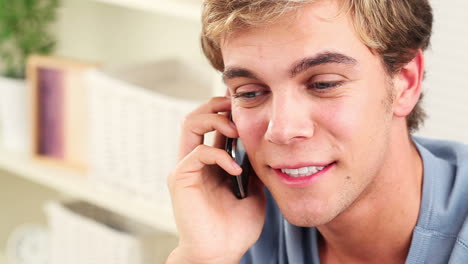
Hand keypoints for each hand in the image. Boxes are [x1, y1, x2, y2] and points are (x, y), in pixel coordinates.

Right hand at [166, 96, 265, 263]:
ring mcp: (185, 167)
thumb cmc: (235, 227)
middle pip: (196, 116)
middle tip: (237, 106)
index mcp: (210, 162)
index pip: (213, 124)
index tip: (247, 105)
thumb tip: (263, 148)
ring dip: (214, 119)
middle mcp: (194, 160)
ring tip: (235, 129)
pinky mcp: (181, 178)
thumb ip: (252, 168)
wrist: (221, 252)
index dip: (227, 110)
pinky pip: (198, 152)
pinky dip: (219, 155)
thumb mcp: (253, 191)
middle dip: (217, 105)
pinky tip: (236, 169)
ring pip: (190, 124)